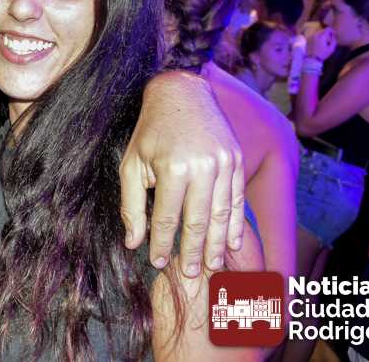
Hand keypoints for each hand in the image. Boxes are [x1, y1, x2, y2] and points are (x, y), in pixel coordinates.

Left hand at [119, 71, 244, 277]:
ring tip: (209, 267)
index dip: (161, 244)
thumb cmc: (151, 132)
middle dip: (191, 252)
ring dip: (215, 245)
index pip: (167, 218)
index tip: (157, 262)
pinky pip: (237, 200)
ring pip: (221, 215)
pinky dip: (235, 225)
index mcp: (172, 168)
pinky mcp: (236, 160)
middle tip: (188, 274)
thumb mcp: (131, 164)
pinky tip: (230, 244)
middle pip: (197, 222)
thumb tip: (133, 242)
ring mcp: (224, 163)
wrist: (182, 93)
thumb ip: (131, 204)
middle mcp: (202, 167)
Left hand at [306, 27, 336, 59]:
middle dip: (327, 33)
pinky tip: (320, 43)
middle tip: (330, 38)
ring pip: (318, 32)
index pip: (328, 29)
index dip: (332, 30)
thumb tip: (334, 36)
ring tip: (325, 41)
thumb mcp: (331, 49)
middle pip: (323, 30)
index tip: (334, 34)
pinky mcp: (308, 39)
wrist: (312, 59)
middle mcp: (315, 35)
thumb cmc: (322, 54)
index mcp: (321, 36)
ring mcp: (311, 37)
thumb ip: (334, 41)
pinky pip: (314, 35)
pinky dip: (318, 37)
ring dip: (322, 35)